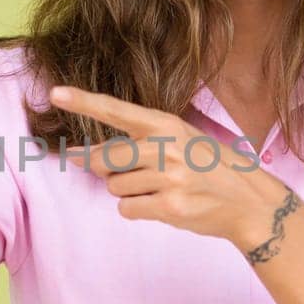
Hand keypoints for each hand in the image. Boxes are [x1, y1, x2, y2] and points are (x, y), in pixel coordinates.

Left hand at [48, 85, 297, 254]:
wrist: (248, 200)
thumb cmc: (208, 167)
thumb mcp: (181, 139)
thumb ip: (140, 142)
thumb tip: (86, 156)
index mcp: (165, 124)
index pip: (115, 110)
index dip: (83, 102)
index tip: (55, 93)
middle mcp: (165, 146)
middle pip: (103, 159)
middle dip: (105, 169)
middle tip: (130, 172)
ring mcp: (168, 176)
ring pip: (115, 187)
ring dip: (129, 192)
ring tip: (160, 188)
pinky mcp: (169, 205)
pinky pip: (128, 209)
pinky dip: (138, 210)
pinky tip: (163, 204)